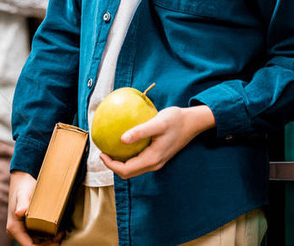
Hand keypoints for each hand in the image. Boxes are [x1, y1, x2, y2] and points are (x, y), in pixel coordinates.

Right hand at [6, 171, 61, 245]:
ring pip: (39, 244)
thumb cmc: (22, 187)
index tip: (56, 242)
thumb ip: (22, 203)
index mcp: (14, 228)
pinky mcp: (30, 228)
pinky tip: (58, 230)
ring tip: (61, 232)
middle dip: (49, 245)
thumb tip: (19, 212)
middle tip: (61, 235)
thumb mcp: (22, 194)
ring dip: (51, 242)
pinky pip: (40, 238)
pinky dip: (50, 237)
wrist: (23, 180)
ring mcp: (24, 230)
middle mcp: (18, 232)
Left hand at [100, 105, 214, 178]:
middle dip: (113, 166)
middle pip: (128, 173)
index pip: (126, 170)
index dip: (111, 165)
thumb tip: (122, 139)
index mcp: (153, 159)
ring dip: (119, 162)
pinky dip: (127, 156)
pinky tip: (122, 143)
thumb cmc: (176, 120)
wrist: (193, 122)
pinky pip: (138, 160)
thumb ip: (140, 131)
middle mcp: (154, 163)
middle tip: (103, 151)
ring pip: (133, 168)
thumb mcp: (157, 123)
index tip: (101, 153)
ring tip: (110, 148)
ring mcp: (156, 161)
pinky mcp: (157, 155)